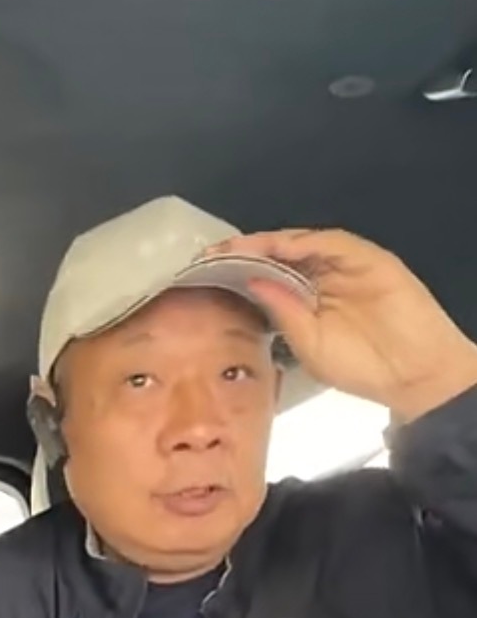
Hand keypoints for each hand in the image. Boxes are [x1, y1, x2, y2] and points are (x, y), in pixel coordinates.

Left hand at [209, 227, 476, 419]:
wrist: (410, 375)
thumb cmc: (360, 368)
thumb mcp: (307, 344)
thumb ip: (282, 311)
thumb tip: (250, 280)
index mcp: (308, 299)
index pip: (270, 275)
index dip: (241, 269)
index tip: (208, 269)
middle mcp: (324, 277)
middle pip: (281, 255)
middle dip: (248, 250)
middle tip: (213, 250)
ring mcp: (347, 265)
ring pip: (304, 244)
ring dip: (271, 243)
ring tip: (240, 246)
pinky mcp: (369, 259)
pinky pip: (334, 243)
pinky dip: (306, 242)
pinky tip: (280, 246)